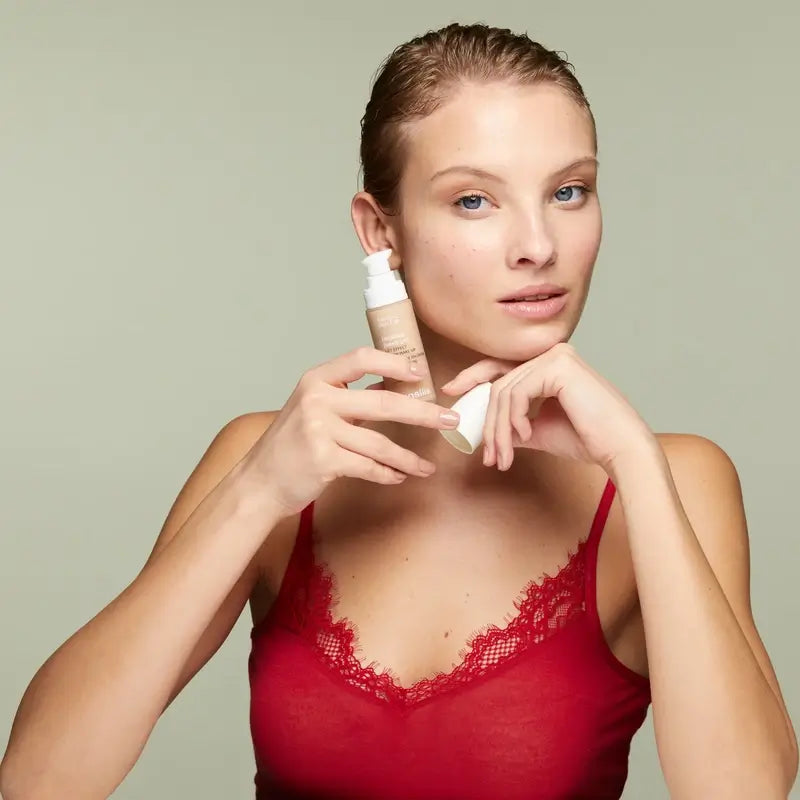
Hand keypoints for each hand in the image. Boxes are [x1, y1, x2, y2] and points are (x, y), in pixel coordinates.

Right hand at [242, 347, 459, 516]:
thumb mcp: (312, 409)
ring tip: (426, 466)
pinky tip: (398, 477)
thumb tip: (392, 386)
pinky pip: (368, 466)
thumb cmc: (290, 445)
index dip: (394, 363)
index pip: (360, 358)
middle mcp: (317, 400)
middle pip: (383, 402)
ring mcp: (319, 430)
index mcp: (317, 380)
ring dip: (408, 457)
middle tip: (450, 420)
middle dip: (423, 413)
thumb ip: (347, 397)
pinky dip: (387, 474)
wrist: (259, 482)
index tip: (420, 374)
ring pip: (380, 443)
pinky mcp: (323, 460)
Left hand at [440, 343, 657, 475]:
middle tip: (487, 454)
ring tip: (503, 456)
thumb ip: (515, 425)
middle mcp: (552, 354)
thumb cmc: (587, 439)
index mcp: (549, 365)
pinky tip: (524, 436)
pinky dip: (513, 418)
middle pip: (498, 383)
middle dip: (487, 422)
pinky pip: (517, 393)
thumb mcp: (539, 430)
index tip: (451, 390)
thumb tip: (489, 432)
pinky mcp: (558, 366)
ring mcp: (555, 356)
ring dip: (498, 429)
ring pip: (504, 392)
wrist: (619, 448)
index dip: (472, 377)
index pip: (501, 368)